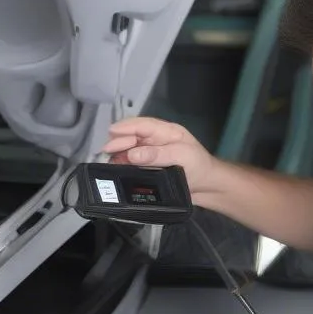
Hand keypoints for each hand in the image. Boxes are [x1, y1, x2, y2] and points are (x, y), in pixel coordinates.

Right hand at [101, 117, 217, 199]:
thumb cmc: (198, 167)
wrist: (207, 188)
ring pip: (130, 150)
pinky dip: (123, 164)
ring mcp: (152, 154)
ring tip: (109, 161)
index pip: (143, 125)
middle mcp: (157, 140)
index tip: (111, 132)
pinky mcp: (149, 168)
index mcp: (167, 132)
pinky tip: (116, 168)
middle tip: (105, 151)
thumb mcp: (181, 157)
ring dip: (119, 154)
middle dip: (119, 141)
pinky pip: (132, 163)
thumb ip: (157, 155)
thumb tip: (132, 155)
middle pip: (133, 137)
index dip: (126, 127)